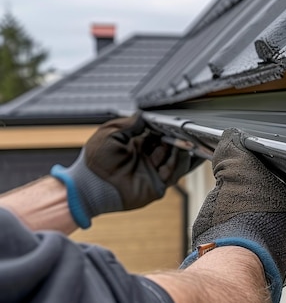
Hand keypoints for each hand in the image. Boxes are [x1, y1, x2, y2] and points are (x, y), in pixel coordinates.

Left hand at [51, 114, 199, 227]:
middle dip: (173, 136)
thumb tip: (143, 115)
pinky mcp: (157, 186)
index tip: (168, 121)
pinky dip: (176, 161)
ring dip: (178, 148)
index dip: (163, 128)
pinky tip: (176, 150)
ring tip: (179, 138)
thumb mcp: (109, 133)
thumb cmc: (94, 162)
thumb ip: (128, 124)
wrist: (90, 186)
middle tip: (178, 128)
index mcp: (135, 146)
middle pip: (168, 145)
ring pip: (174, 158)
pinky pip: (172, 173)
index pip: (156, 134)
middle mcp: (146, 159)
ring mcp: (152, 173)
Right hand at [187, 128, 285, 302]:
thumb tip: (230, 139)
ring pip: (275, 231)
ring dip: (256, 221)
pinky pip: (263, 250)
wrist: (231, 270)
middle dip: (266, 199)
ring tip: (235, 214)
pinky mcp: (272, 277)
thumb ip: (234, 150)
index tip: (263, 170)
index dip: (281, 173)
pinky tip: (233, 235)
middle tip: (245, 192)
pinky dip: (250, 242)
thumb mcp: (237, 172)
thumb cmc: (246, 224)